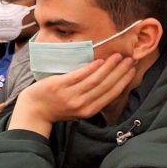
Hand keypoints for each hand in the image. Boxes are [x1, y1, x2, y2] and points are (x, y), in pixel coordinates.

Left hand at [12, 54, 135, 133]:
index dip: (123, 80)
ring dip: (109, 67)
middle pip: (106, 85)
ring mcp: (70, 95)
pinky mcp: (58, 85)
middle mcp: (81, 104)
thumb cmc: (58, 106)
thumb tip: (111, 84)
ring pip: (95, 80)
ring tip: (118, 56)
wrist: (34, 110)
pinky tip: (100, 60)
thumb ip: (93, 99)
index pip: (111, 94)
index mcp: (89, 111)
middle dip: (120, 71)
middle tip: (129, 59)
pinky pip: (78, 75)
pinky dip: (91, 68)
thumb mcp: (79, 108)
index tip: (132, 69)